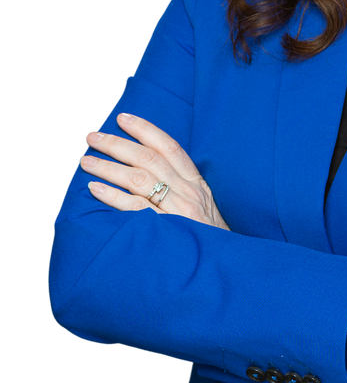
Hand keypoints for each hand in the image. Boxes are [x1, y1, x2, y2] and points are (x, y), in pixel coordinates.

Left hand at [79, 113, 230, 230]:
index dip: (145, 129)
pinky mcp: (167, 229)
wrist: (224, 264)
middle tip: (92, 136)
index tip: (123, 118)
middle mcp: (187, 191)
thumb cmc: (210, 236)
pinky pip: (136, 208)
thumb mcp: (204, 205)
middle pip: (148, 158)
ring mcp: (178, 210)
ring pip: (138, 178)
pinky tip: (95, 188)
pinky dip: (114, 196)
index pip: (169, 147)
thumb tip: (149, 172)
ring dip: (108, 167)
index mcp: (196, 182)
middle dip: (116, 144)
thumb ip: (182, 188)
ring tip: (86, 161)